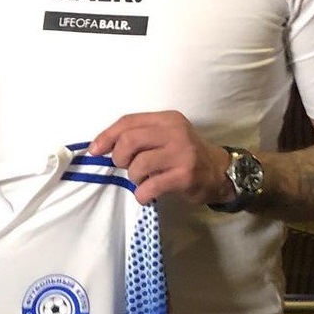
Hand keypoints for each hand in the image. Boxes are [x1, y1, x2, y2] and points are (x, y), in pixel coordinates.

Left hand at [89, 111, 230, 205]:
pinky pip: (151, 186)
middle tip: (124, 166)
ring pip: (138, 164)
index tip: (95, 150)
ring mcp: (181, 154)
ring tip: (140, 180)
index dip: (107, 136)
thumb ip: (141, 135)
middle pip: (130, 140)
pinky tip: (145, 194)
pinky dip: (141, 193)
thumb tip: (103, 147)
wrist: (219, 172)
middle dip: (119, 157)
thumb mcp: (166, 135)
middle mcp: (175, 132)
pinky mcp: (184, 176)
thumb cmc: (184, 153)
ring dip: (133, 177)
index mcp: (166, 119)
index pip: (128, 122)